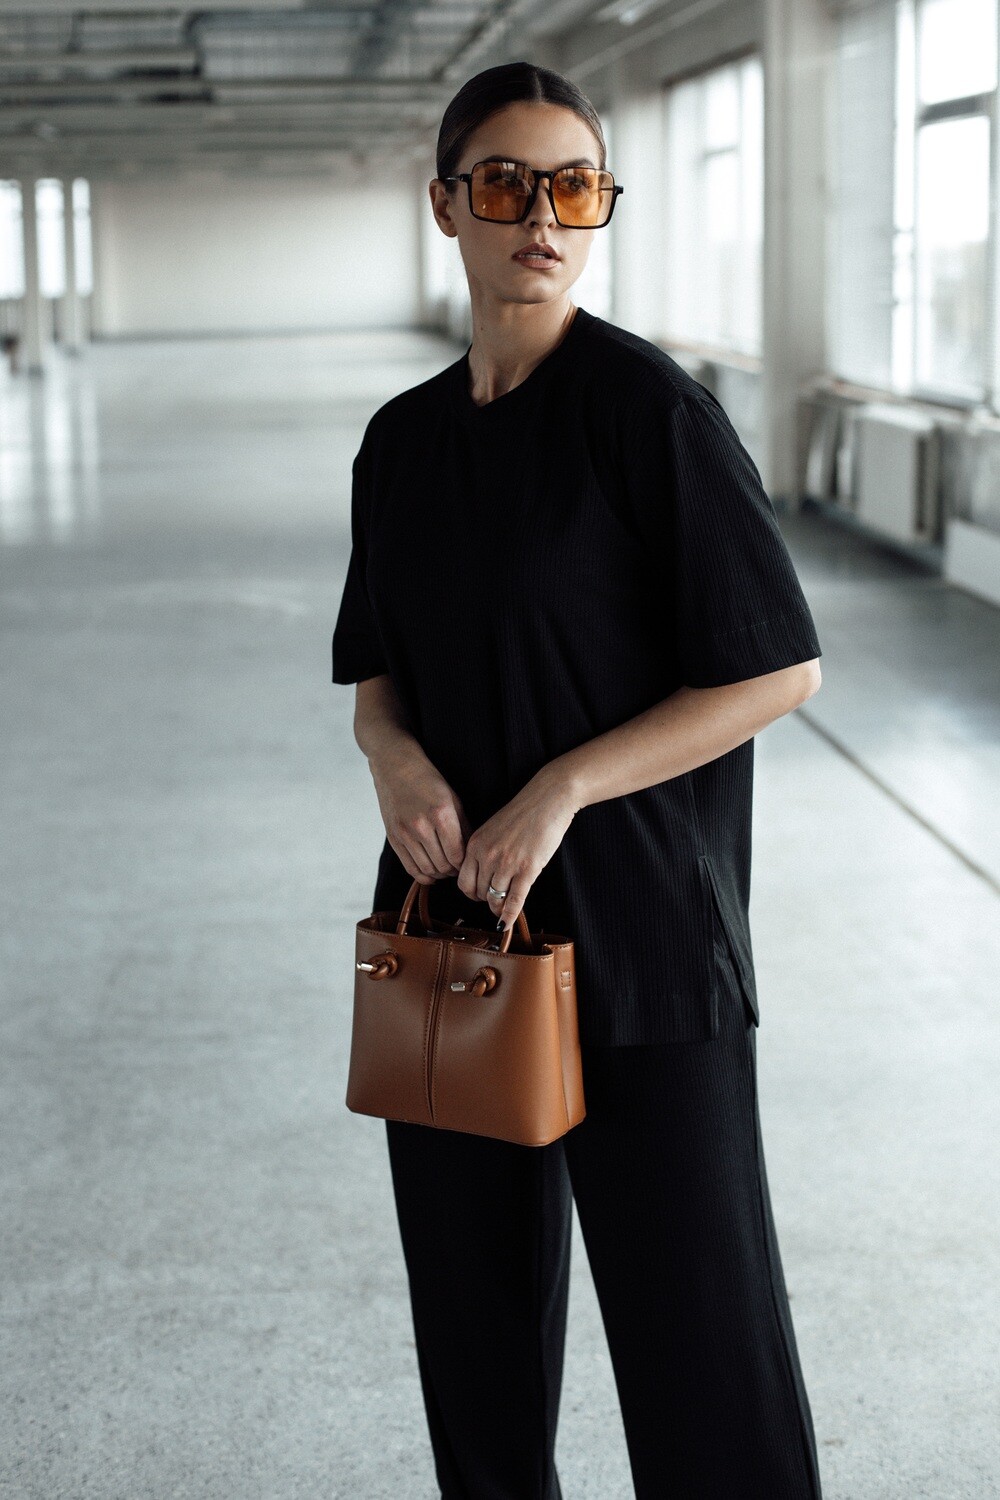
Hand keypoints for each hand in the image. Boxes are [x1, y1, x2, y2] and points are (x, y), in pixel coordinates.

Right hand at [369, 744, 472, 884]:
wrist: (396, 767)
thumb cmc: (428, 780)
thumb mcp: (454, 799)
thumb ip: (464, 827)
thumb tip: (472, 852)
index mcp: (441, 814)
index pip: (457, 854)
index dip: (465, 864)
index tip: (469, 862)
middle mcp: (421, 826)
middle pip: (443, 865)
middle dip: (454, 870)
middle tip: (459, 868)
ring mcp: (405, 833)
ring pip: (427, 869)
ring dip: (440, 874)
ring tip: (446, 869)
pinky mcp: (393, 838)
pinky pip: (410, 867)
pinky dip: (423, 875)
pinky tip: (431, 872)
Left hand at [457, 767, 580, 930]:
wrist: (547, 799)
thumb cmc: (523, 813)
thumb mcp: (492, 828)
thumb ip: (483, 850)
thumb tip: (480, 875)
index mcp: (475, 844)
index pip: (463, 881)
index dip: (471, 892)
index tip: (479, 894)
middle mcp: (487, 855)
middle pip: (477, 893)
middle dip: (485, 900)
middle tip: (494, 901)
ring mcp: (507, 864)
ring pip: (495, 899)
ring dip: (498, 908)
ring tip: (504, 909)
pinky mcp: (527, 870)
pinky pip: (514, 901)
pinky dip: (509, 916)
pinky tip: (507, 925)